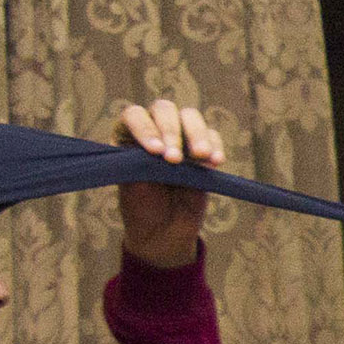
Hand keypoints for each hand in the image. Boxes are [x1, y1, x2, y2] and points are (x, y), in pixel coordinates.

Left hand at [114, 99, 224, 268]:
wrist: (164, 233)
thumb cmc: (142, 209)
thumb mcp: (133, 186)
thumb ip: (141, 164)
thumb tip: (160, 147)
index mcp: (127, 135)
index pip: (134, 116)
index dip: (145, 129)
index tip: (155, 152)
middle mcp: (153, 130)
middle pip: (164, 110)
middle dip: (172, 131)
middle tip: (175, 160)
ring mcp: (180, 138)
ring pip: (191, 117)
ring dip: (197, 135)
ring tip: (201, 158)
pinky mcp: (202, 150)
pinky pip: (213, 137)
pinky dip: (216, 147)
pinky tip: (215, 163)